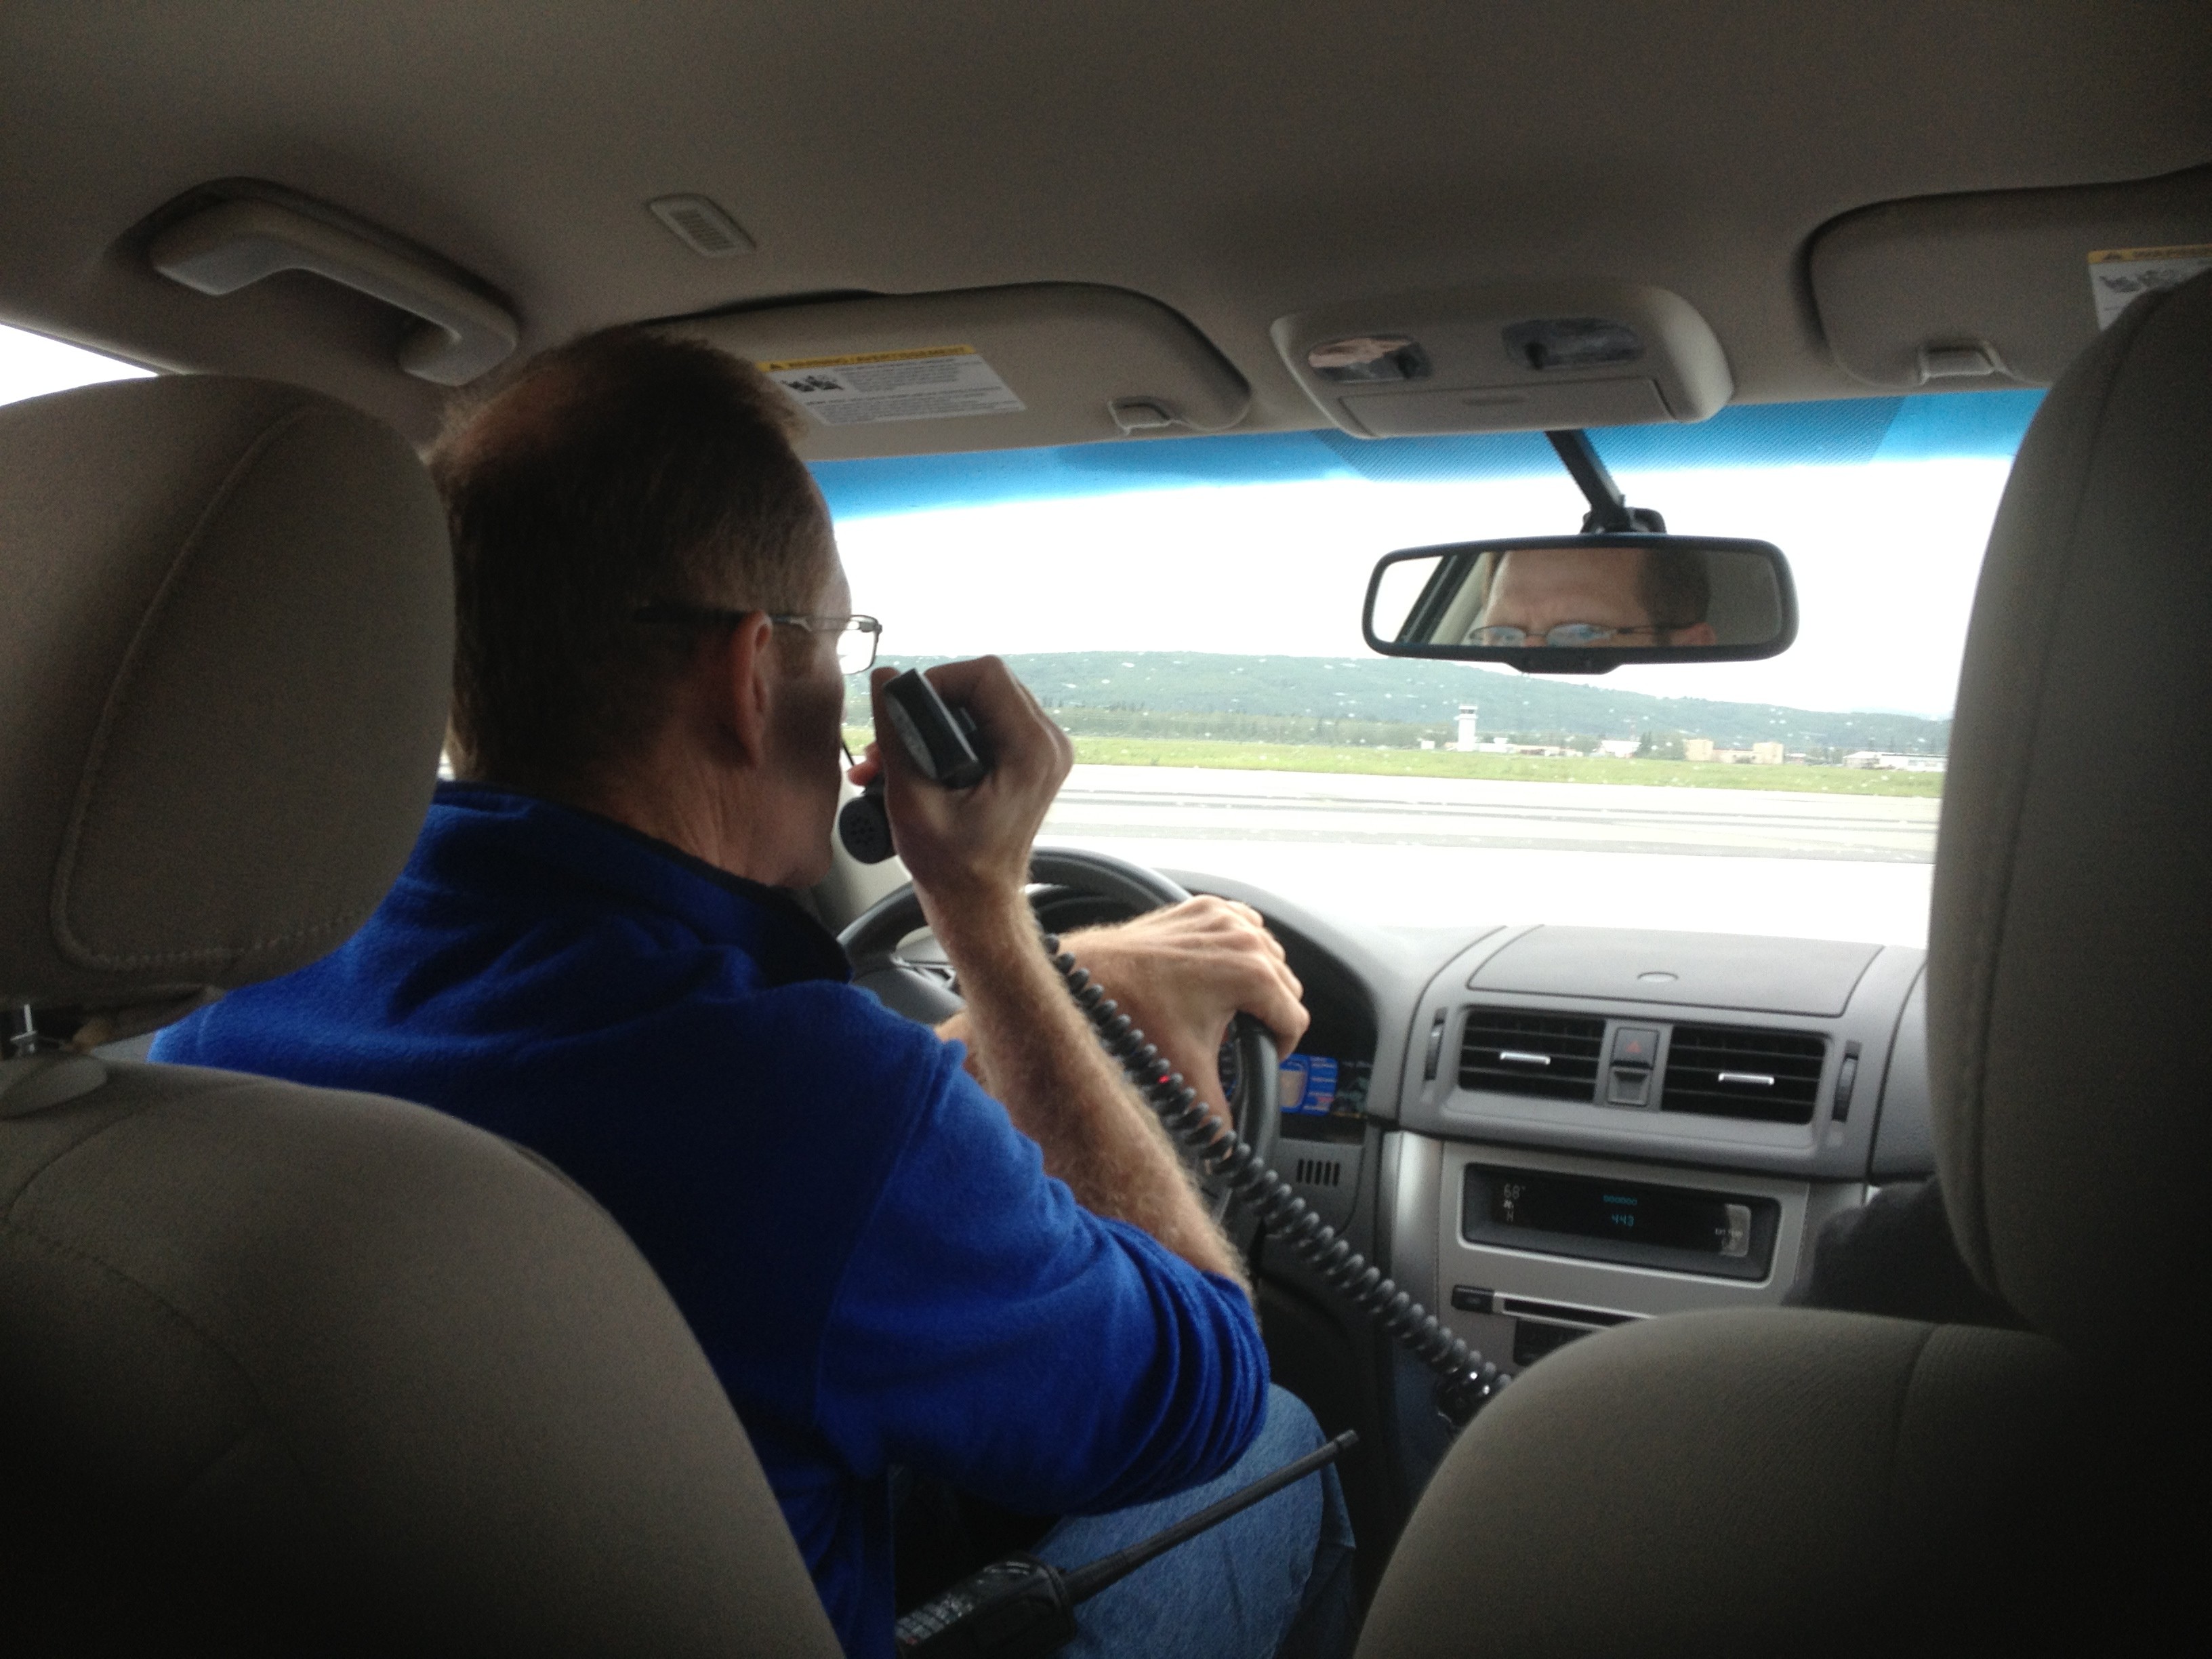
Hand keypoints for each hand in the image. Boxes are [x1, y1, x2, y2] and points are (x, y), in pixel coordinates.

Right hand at [851, 658, 1071, 927]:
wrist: (978, 902)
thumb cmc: (954, 868)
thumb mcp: (912, 801)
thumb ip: (897, 736)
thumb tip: (885, 680)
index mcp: (1031, 751)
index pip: (985, 674)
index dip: (936, 681)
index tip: (902, 710)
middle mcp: (1047, 745)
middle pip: (984, 682)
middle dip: (929, 703)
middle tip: (892, 736)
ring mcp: (1042, 752)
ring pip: (982, 700)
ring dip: (932, 721)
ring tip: (891, 755)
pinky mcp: (1029, 760)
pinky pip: (987, 722)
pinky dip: (947, 734)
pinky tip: (913, 761)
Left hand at [1062, 897, 1308, 1123]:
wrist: (1092, 975)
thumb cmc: (1132, 1010)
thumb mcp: (1183, 1069)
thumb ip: (1213, 1115)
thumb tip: (1224, 1150)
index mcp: (1250, 974)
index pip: (1295, 1019)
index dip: (1281, 1047)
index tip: (1263, 1056)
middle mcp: (1243, 938)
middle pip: (1287, 986)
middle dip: (1270, 1014)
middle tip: (1242, 1036)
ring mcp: (1223, 918)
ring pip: (1271, 955)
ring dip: (1260, 981)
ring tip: (1230, 1006)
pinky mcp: (1205, 908)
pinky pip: (1247, 926)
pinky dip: (1242, 947)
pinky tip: (1223, 969)